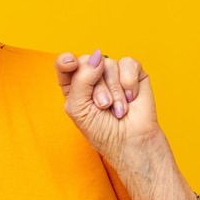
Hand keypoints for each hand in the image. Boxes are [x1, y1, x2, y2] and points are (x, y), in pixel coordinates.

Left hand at [55, 50, 160, 164]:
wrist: (131, 142)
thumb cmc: (102, 131)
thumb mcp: (79, 108)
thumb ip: (81, 80)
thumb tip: (97, 56)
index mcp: (74, 85)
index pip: (65, 64)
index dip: (66, 60)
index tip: (70, 64)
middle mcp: (92, 76)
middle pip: (87, 62)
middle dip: (96, 87)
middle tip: (103, 106)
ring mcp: (113, 73)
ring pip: (108, 63)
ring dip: (114, 90)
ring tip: (118, 109)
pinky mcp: (134, 73)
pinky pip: (128, 64)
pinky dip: (129, 83)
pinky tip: (131, 98)